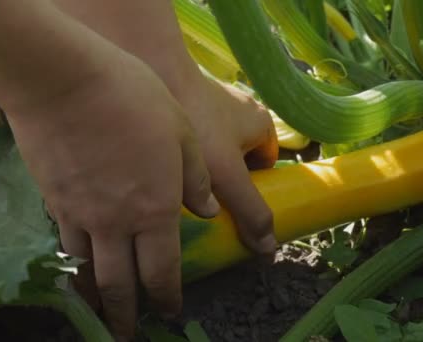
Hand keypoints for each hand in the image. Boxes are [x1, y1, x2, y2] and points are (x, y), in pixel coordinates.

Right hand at [5, 52, 216, 339]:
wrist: (64, 79)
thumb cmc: (135, 100)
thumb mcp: (183, 134)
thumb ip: (195, 179)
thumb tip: (206, 211)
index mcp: (155, 210)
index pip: (162, 271)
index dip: (167, 296)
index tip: (170, 311)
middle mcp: (116, 222)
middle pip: (119, 284)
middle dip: (125, 314)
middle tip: (128, 332)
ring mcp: (79, 213)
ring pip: (87, 269)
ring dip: (96, 294)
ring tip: (101, 307)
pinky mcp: (54, 198)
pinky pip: (66, 241)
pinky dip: (74, 260)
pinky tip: (79, 260)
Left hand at [174, 75, 278, 256]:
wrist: (154, 69)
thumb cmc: (200, 124)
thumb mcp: (230, 176)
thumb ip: (251, 211)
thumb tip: (268, 249)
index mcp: (262, 124)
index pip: (266, 166)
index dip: (252, 188)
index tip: (230, 204)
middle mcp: (240, 111)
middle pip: (238, 160)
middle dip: (223, 180)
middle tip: (202, 199)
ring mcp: (211, 103)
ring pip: (213, 148)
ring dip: (200, 167)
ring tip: (177, 182)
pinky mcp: (185, 99)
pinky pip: (191, 134)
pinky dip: (181, 150)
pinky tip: (161, 162)